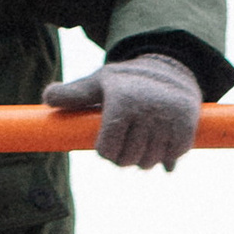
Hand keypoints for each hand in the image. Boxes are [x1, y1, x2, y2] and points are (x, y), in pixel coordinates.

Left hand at [43, 52, 201, 171]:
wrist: (171, 70)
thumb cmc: (127, 81)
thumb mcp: (99, 83)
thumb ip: (73, 95)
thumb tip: (47, 99)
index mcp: (122, 102)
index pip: (107, 153)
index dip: (106, 151)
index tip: (110, 139)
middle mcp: (146, 110)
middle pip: (127, 161)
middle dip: (125, 156)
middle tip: (129, 138)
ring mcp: (168, 120)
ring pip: (149, 163)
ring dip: (145, 158)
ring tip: (145, 138)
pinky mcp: (186, 128)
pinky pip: (171, 160)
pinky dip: (166, 158)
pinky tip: (163, 141)